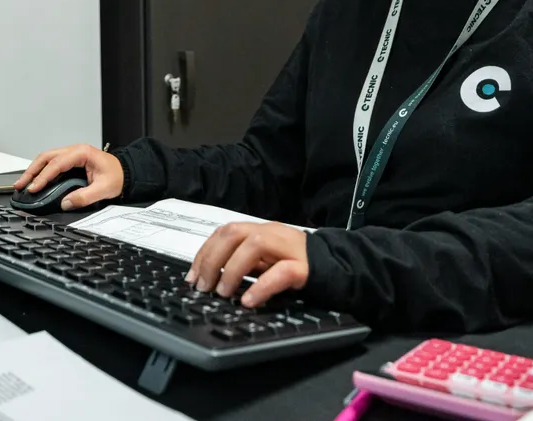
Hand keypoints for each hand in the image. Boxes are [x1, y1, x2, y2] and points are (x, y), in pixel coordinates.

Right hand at [13, 144, 123, 210]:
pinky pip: (52, 163)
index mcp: (82, 153)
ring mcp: (71, 155)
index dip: (43, 176)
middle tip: (20, 185)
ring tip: (23, 183)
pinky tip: (35, 180)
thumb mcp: (104, 189)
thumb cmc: (117, 176)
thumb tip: (66, 203)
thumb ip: (85, 197)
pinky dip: (41, 171)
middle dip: (31, 171)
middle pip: (46, 157)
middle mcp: (74, 151)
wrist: (126, 172)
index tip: (34, 188)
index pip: (57, 164)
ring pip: (46, 159)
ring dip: (34, 170)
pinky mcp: (70, 161)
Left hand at [186, 221, 308, 307]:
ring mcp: (289, 248)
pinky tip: (249, 301)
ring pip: (254, 245)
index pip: (224, 232)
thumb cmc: (298, 266)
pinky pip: (281, 272)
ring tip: (223, 293)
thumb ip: (244, 264)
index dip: (204, 253)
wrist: (340, 268)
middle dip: (212, 259)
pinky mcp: (305, 267)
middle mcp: (272, 233)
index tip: (191, 277)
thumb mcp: (266, 261)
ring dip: (232, 270)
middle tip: (203, 287)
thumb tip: (210, 278)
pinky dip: (261, 286)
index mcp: (260, 231)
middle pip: (233, 233)